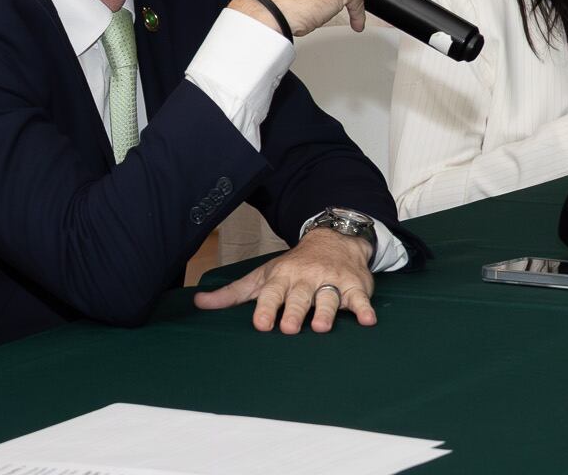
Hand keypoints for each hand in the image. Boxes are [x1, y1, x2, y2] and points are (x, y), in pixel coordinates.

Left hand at [192, 226, 375, 333]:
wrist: (333, 238)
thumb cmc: (293, 266)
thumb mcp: (262, 276)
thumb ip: (233, 293)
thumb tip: (199, 303)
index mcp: (281, 278)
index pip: (271, 293)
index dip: (265, 308)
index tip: (260, 324)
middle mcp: (305, 278)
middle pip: (299, 297)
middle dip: (294, 311)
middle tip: (289, 328)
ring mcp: (330, 280)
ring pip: (328, 297)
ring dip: (326, 311)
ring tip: (321, 327)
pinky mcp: (355, 285)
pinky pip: (360, 297)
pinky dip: (365, 308)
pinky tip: (367, 320)